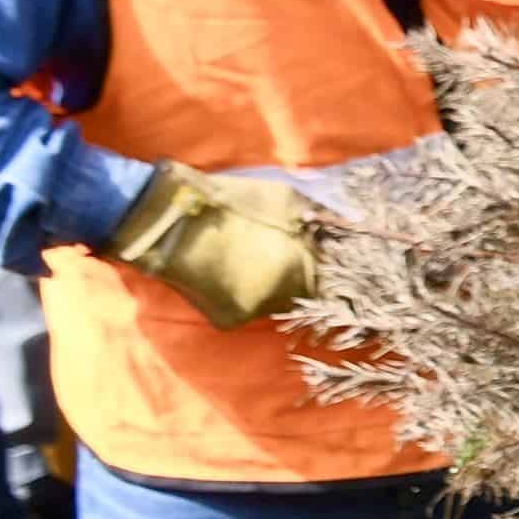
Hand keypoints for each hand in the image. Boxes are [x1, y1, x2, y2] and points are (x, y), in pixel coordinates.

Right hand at [104, 165, 319, 330]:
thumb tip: (353, 226)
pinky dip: (248, 293)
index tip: (338, 260)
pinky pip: (251, 308)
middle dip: (307, 276)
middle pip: (309, 294)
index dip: (340, 270)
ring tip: (257, 257)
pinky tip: (233, 270)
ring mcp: (253, 312)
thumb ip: (322, 217)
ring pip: (280, 302)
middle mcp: (281, 297)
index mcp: (301, 268)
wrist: (165, 222)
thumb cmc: (230, 202)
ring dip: (278, 286)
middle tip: (289, 253)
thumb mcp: (284, 198)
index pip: (338, 282)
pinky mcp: (228, 320)